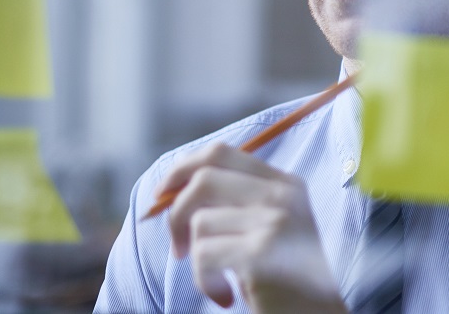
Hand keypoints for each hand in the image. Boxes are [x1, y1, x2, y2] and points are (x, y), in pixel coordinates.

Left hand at [153, 143, 346, 312]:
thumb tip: (172, 190)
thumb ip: (237, 200)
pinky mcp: (262, 251)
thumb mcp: (271, 226)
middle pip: (203, 179)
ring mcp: (275, 220)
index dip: (182, 169)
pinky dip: (205, 281)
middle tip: (179, 248)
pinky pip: (204, 255)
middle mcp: (283, 195)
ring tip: (219, 280)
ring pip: (200, 222)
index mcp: (285, 183)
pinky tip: (226, 295)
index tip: (162, 195)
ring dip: (198, 260)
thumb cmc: (285, 276)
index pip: (220, 153)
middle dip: (176, 214)